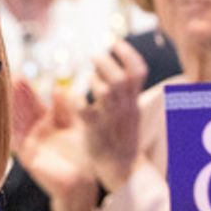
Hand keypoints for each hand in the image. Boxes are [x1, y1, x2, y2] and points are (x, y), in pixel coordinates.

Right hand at [11, 79, 98, 210]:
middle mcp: (34, 131)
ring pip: (14, 121)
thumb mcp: (74, 127)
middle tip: (6, 77)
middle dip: (13, 94)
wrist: (81, 184)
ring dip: (7, 107)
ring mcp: (28, 143)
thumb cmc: (80, 157)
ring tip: (3, 92)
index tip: (19, 73)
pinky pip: (14, 139)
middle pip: (20, 109)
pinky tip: (3, 115)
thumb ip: (67, 109)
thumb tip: (59, 89)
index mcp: (46, 123)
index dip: (25, 90)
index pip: (32, 103)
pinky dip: (7, 127)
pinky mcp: (27, 156)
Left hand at [80, 39, 146, 192]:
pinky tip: (71, 95)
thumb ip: (124, 92)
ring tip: (86, 72)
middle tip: (94, 56)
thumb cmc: (121, 139)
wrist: (123, 169)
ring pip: (108, 91)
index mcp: (133, 102)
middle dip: (107, 61)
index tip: (116, 41)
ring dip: (95, 76)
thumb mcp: (129, 113)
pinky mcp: (95, 132)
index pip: (139, 72)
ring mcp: (111, 119)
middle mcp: (125, 108)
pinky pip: (87, 112)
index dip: (128, 53)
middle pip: (122, 78)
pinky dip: (78, 101)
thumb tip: (108, 69)